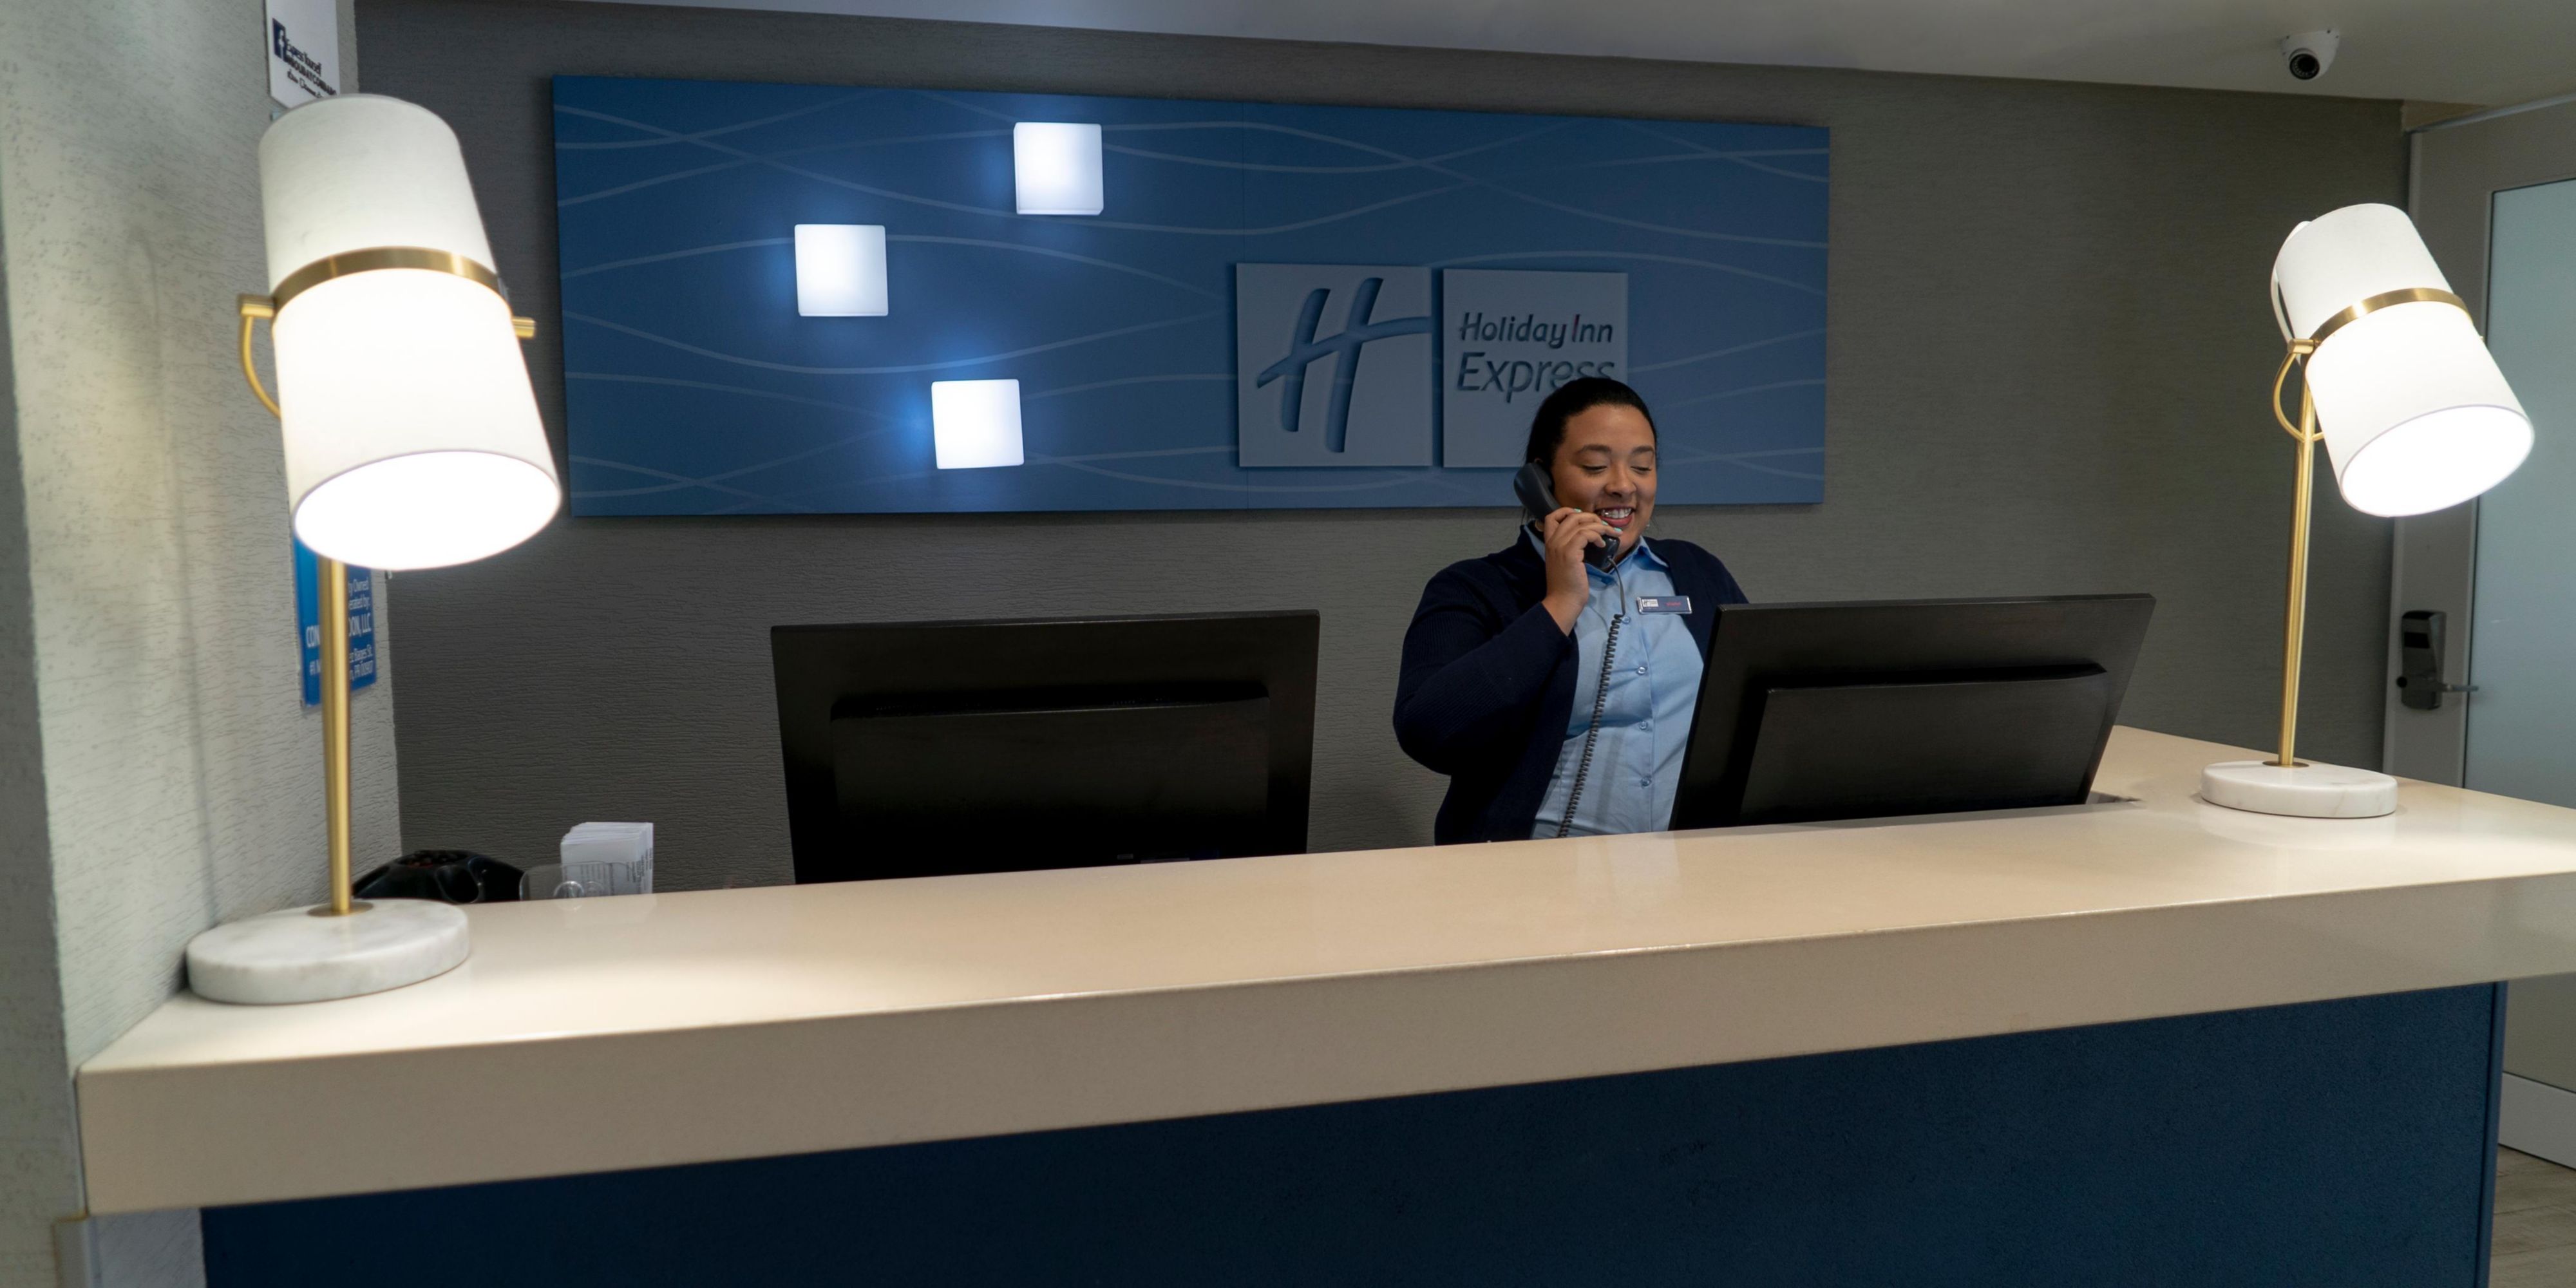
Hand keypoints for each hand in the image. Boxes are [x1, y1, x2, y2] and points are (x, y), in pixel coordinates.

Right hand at [1538, 506, 1613, 632]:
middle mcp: (1552, 542)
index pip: (1551, 517)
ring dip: (1600, 526)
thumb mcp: (1566, 562)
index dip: (1567, 511)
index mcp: (1549, 543)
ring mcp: (1560, 546)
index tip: (1582, 516)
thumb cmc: (1567, 585)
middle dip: (1591, 517)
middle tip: (1603, 526)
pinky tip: (1603, 544)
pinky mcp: (1570, 553)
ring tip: (1610, 534)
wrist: (1563, 601)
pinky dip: (1597, 535)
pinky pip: (1586, 534)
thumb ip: (1571, 548)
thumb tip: (1588, 538)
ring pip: (1581, 524)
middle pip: (1571, 516)